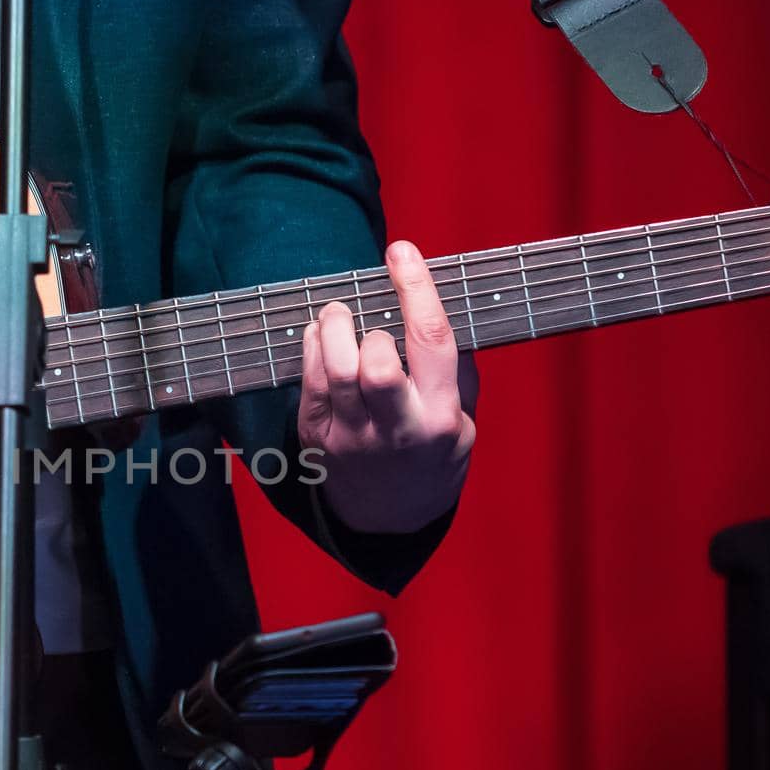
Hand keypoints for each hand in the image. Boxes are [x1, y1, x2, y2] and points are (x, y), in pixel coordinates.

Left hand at [297, 240, 477, 533]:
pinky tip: (321, 336)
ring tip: (338, 314)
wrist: (392, 518)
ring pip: (333, 370)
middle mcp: (395, 429)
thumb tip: (437, 307)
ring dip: (333, 327)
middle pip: (376, 365)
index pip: (431, 342)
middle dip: (369, 326)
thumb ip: (455, 371)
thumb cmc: (431, 456)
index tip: (403, 252)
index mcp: (438, 417)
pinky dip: (312, 346)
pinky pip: (308, 380)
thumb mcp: (462, 420)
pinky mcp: (316, 436)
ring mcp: (351, 436)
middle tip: (366, 313)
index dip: (416, 289)